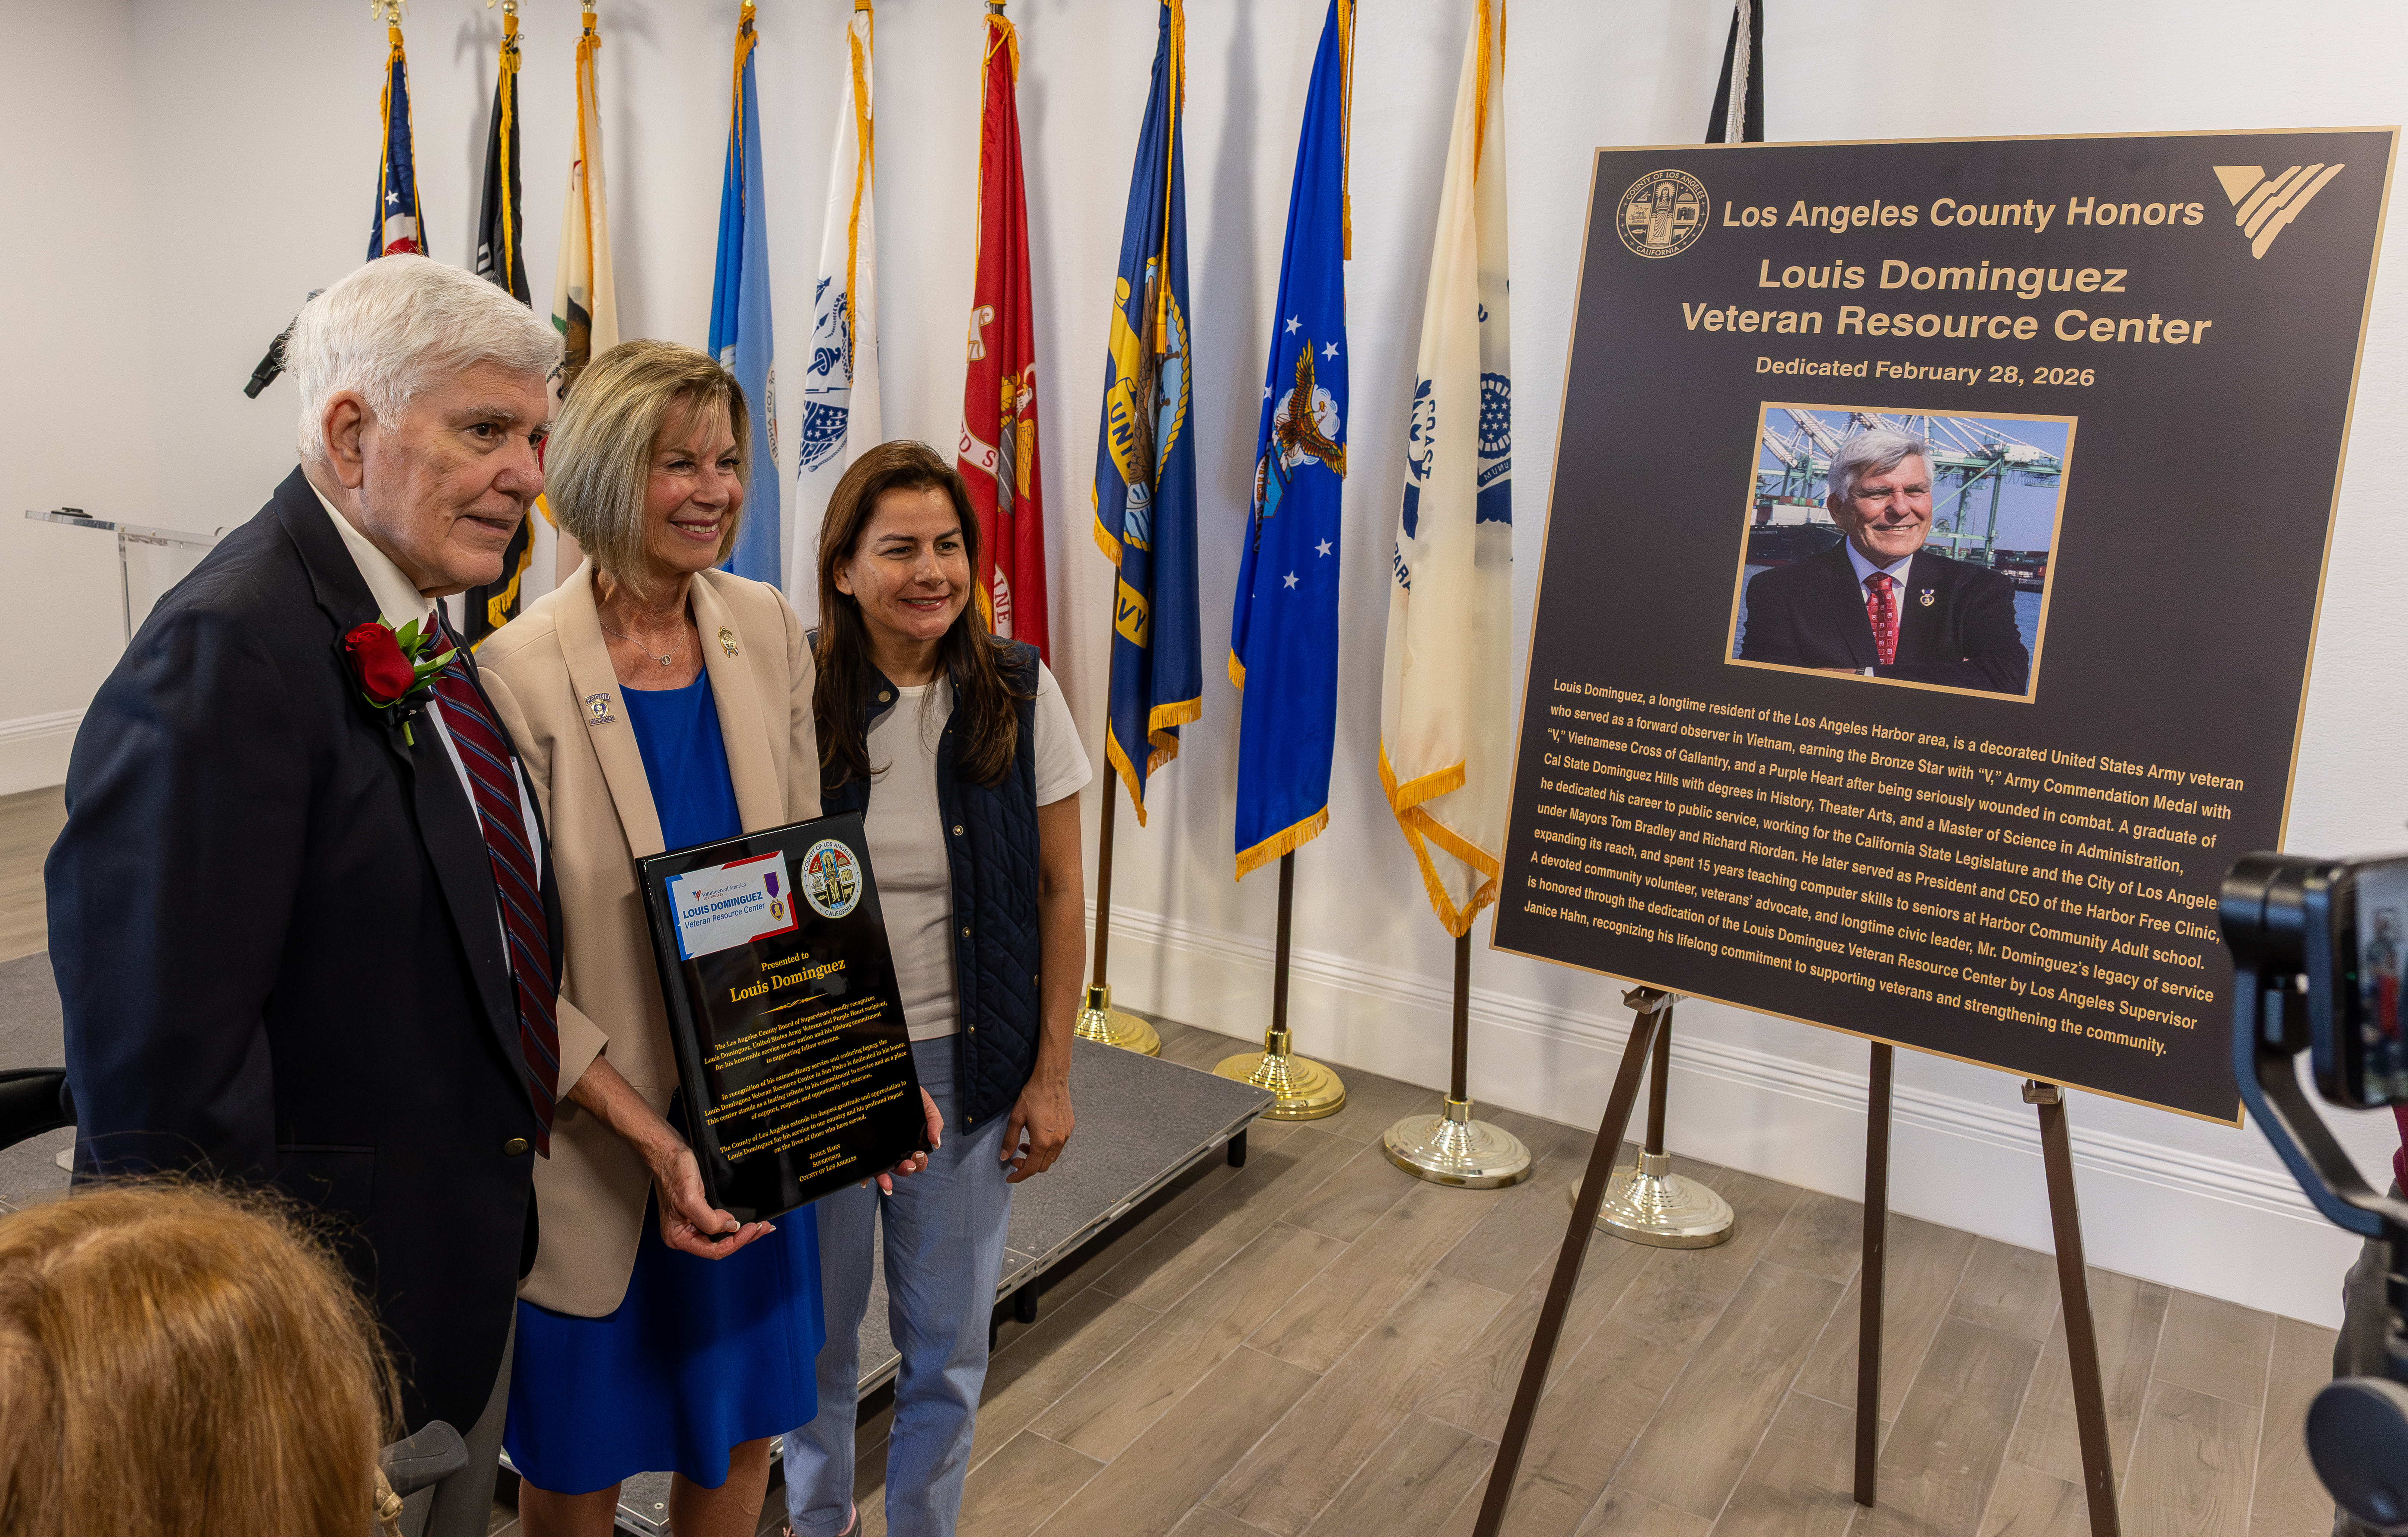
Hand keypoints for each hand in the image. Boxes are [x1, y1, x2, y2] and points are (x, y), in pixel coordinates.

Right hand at [646, 1137, 773, 1259]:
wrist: (667, 1151)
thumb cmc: (673, 1171)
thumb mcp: (690, 1198)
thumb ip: (709, 1220)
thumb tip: (730, 1227)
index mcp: (678, 1237)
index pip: (713, 1250)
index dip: (735, 1242)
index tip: (752, 1229)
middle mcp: (685, 1233)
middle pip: (720, 1245)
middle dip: (743, 1238)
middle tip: (764, 1228)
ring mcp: (693, 1223)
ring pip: (722, 1235)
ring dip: (742, 1232)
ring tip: (761, 1227)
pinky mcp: (700, 1212)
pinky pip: (720, 1223)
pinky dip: (734, 1223)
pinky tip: (746, 1222)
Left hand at [869, 1089, 942, 1193]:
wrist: (887, 1080)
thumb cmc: (909, 1095)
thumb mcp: (925, 1104)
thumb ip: (935, 1121)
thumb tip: (937, 1143)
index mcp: (913, 1141)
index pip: (918, 1159)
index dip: (920, 1163)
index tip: (919, 1155)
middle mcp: (897, 1148)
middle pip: (903, 1167)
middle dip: (907, 1170)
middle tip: (908, 1163)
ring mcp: (881, 1149)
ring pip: (885, 1170)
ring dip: (887, 1179)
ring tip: (887, 1183)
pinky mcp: (866, 1148)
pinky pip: (866, 1166)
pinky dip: (866, 1177)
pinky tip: (864, 1182)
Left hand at [1002, 1074, 1072, 1183]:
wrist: (1051, 1079)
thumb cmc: (1033, 1095)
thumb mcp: (1016, 1117)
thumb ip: (1010, 1139)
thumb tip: (1003, 1156)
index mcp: (1043, 1141)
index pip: (1031, 1168)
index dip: (1019, 1176)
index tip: (1010, 1177)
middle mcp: (1057, 1141)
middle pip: (1043, 1166)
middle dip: (1027, 1166)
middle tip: (1015, 1158)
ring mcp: (1065, 1135)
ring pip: (1051, 1157)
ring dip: (1037, 1157)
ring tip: (1025, 1145)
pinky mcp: (1069, 1128)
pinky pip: (1058, 1147)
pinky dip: (1047, 1148)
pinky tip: (1037, 1137)